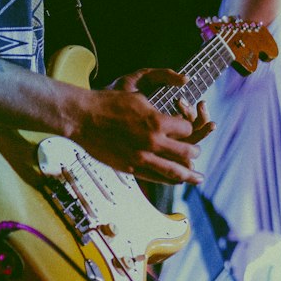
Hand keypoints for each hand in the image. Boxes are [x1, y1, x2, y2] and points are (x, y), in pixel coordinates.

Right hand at [75, 69, 212, 184]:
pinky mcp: (130, 168)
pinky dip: (170, 181)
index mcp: (156, 121)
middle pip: (187, 152)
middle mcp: (152, 142)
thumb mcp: (139, 99)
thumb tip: (172, 121)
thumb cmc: (109, 104)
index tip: (186, 129)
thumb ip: (158, 113)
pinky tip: (177, 181)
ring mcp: (141, 158)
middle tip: (196, 152)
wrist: (82, 117)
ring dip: (189, 174)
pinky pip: (156, 179)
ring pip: (175, 171)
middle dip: (195, 152)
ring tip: (198, 177)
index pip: (187, 129)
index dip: (189, 128)